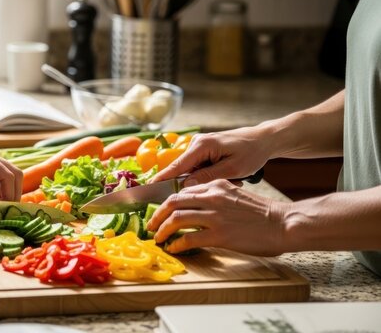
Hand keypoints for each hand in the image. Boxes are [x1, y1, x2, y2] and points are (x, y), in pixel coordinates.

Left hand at [146, 179, 288, 255]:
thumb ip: (215, 197)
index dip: (166, 202)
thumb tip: (195, 208)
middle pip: (172, 202)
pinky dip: (176, 244)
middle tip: (151, 225)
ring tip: (158, 238)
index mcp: (215, 185)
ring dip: (162, 230)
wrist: (283, 223)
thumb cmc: (262, 213)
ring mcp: (214, 215)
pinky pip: (188, 238)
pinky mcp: (219, 234)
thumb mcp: (235, 195)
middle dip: (157, 214)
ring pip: (176, 218)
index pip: (182, 190)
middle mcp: (212, 197)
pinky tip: (173, 248)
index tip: (159, 212)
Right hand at [150, 127, 271, 186]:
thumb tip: (185, 186)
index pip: (176, 166)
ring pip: (191, 171)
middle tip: (207, 192)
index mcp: (201, 145)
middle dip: (189, 184)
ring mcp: (199, 147)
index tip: (146, 190)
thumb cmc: (251, 152)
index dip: (161, 179)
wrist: (263, 139)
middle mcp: (196, 144)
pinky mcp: (203, 151)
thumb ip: (207, 177)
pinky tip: (227, 175)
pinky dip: (207, 176)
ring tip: (230, 180)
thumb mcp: (232, 169)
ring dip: (203, 180)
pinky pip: (198, 168)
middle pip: (181, 170)